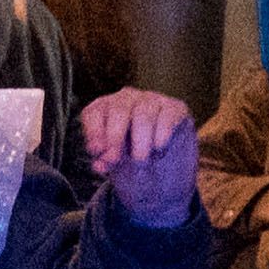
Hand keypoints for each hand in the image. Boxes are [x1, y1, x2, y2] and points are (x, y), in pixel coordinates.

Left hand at [83, 86, 201, 226]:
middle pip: (118, 110)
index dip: (93, 131)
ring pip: (143, 114)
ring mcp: (152, 100)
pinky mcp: (175, 107)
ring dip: (140, 141)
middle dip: (115, 136)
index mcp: (104, 109)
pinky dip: (161, 134)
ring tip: (140, 161)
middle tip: (115, 160)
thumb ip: (105, 161)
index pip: (93, 113)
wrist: (163, 169)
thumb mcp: (114, 163)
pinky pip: (167, 116)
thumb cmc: (130, 159)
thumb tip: (99, 164)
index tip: (96, 151)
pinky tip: (158, 148)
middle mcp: (127, 99)